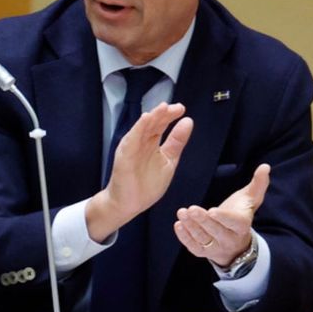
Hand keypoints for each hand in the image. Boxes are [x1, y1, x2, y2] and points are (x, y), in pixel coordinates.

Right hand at [86, 102, 193, 241]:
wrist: (129, 204)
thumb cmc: (146, 185)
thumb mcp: (168, 161)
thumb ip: (176, 142)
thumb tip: (188, 122)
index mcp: (151, 143)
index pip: (161, 125)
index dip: (170, 116)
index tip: (182, 109)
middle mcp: (141, 142)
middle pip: (153, 123)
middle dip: (164, 114)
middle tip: (177, 107)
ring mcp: (132, 147)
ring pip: (143, 128)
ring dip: (152, 117)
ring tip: (163, 107)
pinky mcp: (124, 155)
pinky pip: (132, 139)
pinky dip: (138, 128)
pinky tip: (146, 119)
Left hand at [174, 163, 269, 265]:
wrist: (237, 243)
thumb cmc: (240, 214)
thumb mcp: (250, 200)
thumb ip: (258, 184)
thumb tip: (265, 166)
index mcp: (242, 225)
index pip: (234, 222)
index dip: (223, 217)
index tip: (212, 210)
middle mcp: (230, 239)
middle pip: (216, 231)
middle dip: (203, 220)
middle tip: (191, 209)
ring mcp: (216, 247)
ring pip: (203, 239)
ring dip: (191, 227)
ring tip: (182, 213)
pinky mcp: (204, 252)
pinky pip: (194, 247)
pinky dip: (185, 237)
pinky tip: (178, 225)